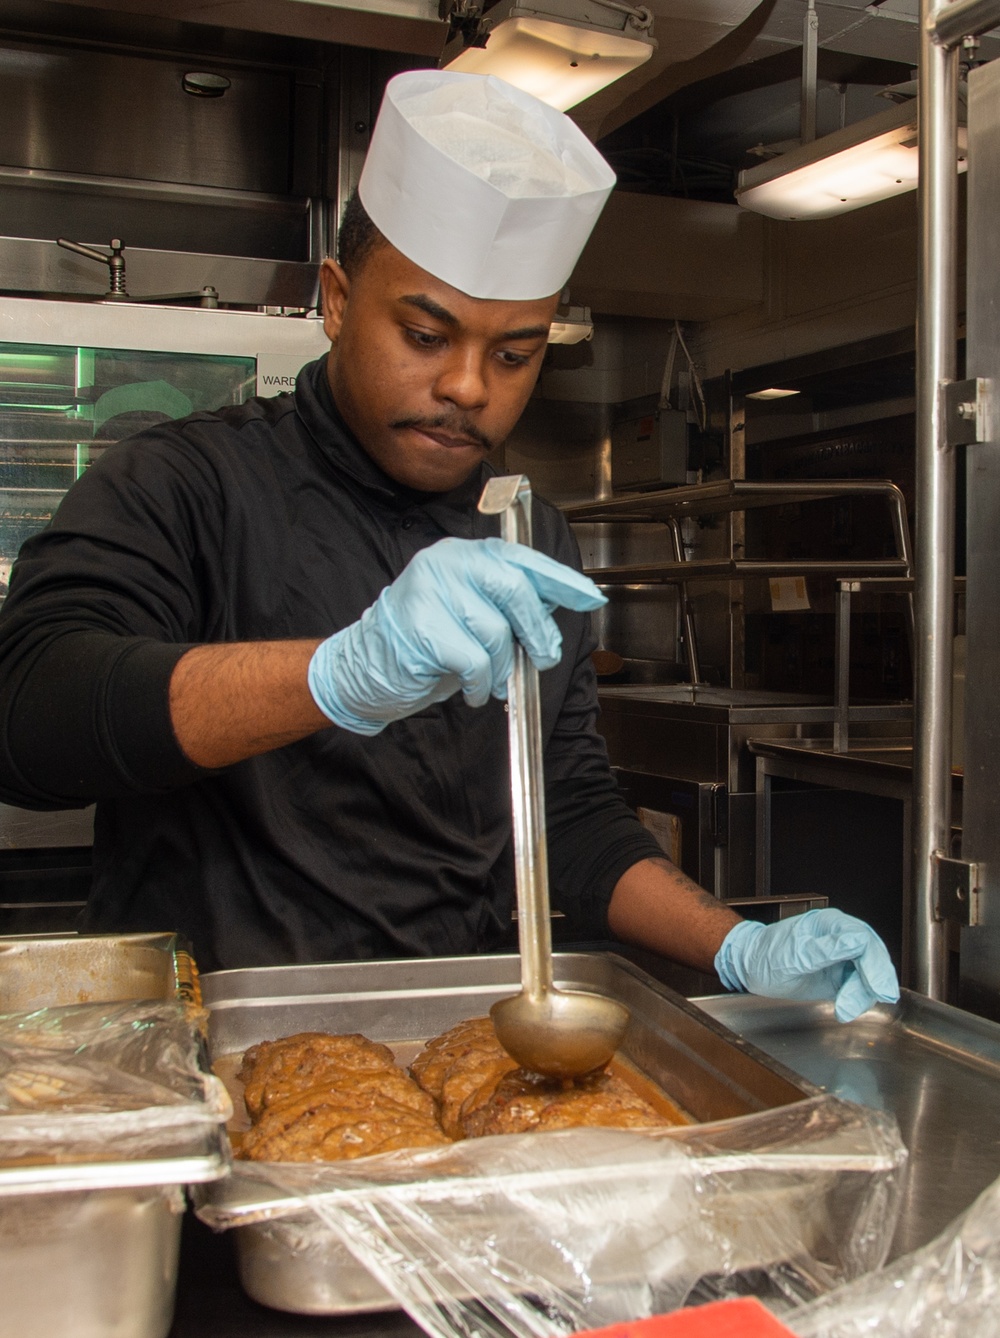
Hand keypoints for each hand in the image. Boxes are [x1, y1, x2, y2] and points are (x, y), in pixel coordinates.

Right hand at [308, 536, 605, 734]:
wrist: (367, 667)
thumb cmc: (426, 642)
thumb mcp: (472, 613)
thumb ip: (508, 605)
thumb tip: (554, 613)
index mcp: (465, 553)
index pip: (522, 558)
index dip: (561, 580)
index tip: (591, 598)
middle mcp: (447, 562)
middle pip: (514, 589)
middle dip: (537, 630)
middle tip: (541, 658)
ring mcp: (429, 590)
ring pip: (495, 631)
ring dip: (501, 668)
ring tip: (489, 681)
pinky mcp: (419, 625)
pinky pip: (473, 660)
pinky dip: (479, 684)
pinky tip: (470, 689)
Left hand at [714, 908, 899, 1022]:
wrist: (752, 968)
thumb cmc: (766, 955)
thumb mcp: (793, 954)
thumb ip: (825, 949)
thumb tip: (856, 941)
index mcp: (828, 924)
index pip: (863, 939)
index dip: (874, 962)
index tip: (877, 985)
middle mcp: (840, 938)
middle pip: (872, 956)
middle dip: (876, 980)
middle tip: (878, 999)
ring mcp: (841, 957)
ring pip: (869, 974)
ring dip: (864, 994)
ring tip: (845, 1010)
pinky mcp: (839, 976)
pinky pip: (859, 987)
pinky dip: (858, 1000)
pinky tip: (847, 1009)